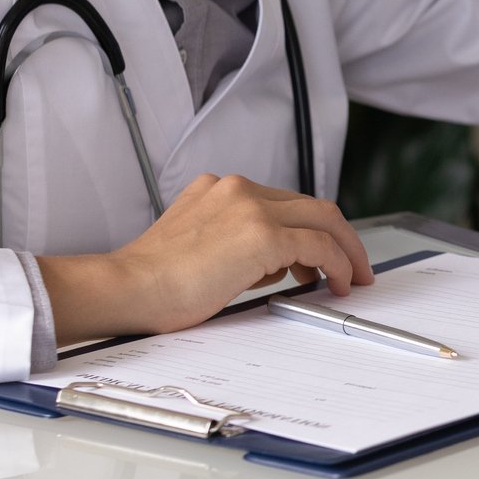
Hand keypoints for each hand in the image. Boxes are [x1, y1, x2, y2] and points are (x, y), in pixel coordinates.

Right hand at [39, 173, 375, 343]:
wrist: (126, 289)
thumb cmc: (152, 283)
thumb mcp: (196, 245)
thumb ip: (236, 242)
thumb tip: (276, 264)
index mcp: (218, 189)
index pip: (282, 203)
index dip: (308, 228)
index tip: (321, 253)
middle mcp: (238, 189)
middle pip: (310, 205)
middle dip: (340, 236)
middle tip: (352, 265)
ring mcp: (251, 207)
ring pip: (322, 218)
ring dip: (344, 249)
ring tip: (349, 277)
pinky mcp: (263, 233)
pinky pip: (319, 245)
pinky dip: (337, 263)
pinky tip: (337, 283)